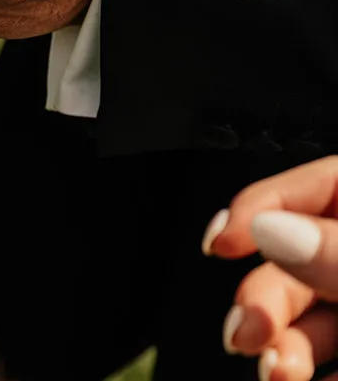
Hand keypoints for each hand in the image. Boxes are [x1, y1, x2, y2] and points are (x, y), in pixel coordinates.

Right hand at [206, 158, 337, 380]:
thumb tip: (269, 227)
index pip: (319, 185)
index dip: (260, 206)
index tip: (220, 243)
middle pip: (300, 262)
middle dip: (264, 301)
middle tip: (246, 333)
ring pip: (314, 320)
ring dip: (285, 349)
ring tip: (277, 374)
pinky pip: (336, 365)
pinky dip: (320, 379)